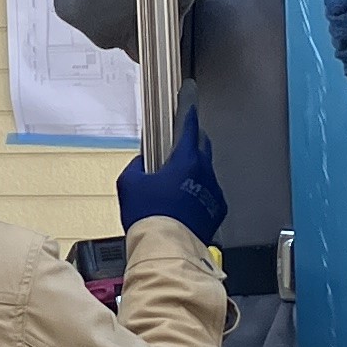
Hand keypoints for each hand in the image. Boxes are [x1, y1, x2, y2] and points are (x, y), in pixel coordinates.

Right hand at [117, 108, 224, 247]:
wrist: (166, 248)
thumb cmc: (149, 216)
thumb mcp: (129, 184)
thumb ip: (136, 166)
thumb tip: (142, 164)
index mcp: (185, 160)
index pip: (190, 126)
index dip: (188, 110)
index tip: (189, 98)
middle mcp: (205, 172)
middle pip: (202, 145)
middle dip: (192, 141)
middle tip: (179, 144)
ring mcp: (214, 192)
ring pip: (206, 171)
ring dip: (194, 171)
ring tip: (176, 183)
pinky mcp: (217, 210)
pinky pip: (209, 193)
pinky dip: (199, 193)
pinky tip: (184, 203)